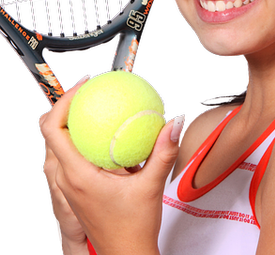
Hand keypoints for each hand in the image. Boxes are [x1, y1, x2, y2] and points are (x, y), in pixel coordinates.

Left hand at [39, 80, 182, 254]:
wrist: (125, 254)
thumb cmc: (132, 228)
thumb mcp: (151, 186)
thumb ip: (164, 152)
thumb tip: (173, 123)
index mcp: (77, 175)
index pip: (53, 129)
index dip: (63, 102)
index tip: (84, 86)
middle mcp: (66, 179)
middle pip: (51, 132)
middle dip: (66, 106)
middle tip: (89, 91)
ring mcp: (68, 185)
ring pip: (58, 144)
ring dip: (70, 122)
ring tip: (92, 107)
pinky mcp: (76, 189)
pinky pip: (70, 155)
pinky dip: (79, 138)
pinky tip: (103, 134)